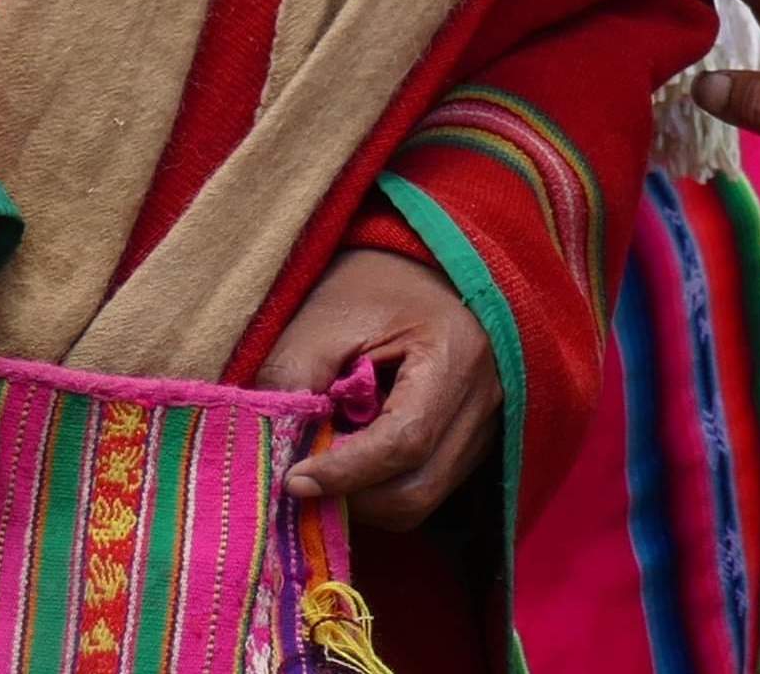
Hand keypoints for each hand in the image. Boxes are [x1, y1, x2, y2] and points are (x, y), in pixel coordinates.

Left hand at [264, 250, 503, 531]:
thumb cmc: (371, 282)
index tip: (292, 478)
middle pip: (419, 487)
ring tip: (327, 459)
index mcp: (456, 354)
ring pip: (424, 498)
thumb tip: (273, 454)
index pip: (405, 441)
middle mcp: (485, 399)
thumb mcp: (323, 318)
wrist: (419, 261)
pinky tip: (355, 455)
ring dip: (367, 497)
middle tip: (302, 475)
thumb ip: (294, 381)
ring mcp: (487, 423)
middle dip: (353, 495)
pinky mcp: (475, 439)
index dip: (344, 472)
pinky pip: (428, 487)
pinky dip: (384, 487)